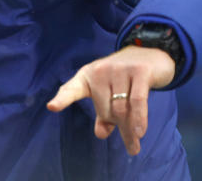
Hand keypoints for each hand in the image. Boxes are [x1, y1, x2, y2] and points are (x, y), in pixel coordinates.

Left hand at [46, 45, 174, 155]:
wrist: (149, 55)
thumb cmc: (125, 78)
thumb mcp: (110, 93)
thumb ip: (103, 114)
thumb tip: (101, 134)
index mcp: (87, 76)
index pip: (71, 89)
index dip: (61, 99)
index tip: (51, 107)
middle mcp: (100, 71)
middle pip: (105, 110)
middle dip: (117, 127)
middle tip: (129, 142)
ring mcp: (119, 69)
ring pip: (121, 108)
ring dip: (129, 130)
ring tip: (134, 146)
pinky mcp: (139, 72)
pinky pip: (137, 101)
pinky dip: (138, 118)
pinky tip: (139, 133)